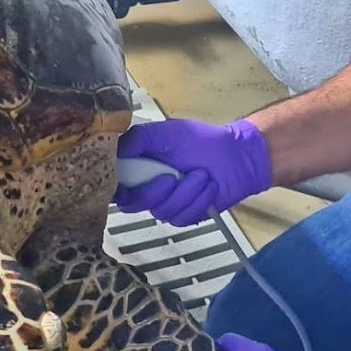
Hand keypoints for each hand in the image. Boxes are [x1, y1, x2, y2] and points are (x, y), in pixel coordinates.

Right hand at [115, 119, 271, 225]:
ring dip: (186, 192)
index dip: (117, 189)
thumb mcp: (167, 132)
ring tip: (202, 175)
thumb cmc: (203, 141)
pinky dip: (199, 201)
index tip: (127, 186)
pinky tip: (209, 188)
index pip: (114, 185)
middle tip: (174, 175)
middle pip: (135, 203)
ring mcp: (166, 203)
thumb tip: (113, 149)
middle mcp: (148, 187)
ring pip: (162, 211)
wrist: (237, 156)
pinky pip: (183, 217)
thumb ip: (138, 139)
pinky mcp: (185, 215)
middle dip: (156, 191)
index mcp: (138, 166)